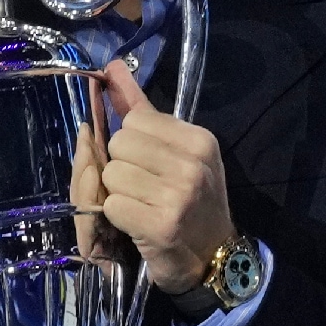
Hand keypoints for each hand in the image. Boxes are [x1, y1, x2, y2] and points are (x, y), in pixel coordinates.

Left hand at [99, 60, 236, 293]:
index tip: (149, 162)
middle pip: (119, 144)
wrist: (214, 259)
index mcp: (198, 139)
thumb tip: (112, 67)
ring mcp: (179, 195)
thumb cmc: (191, 200)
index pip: (134, 119)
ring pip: (111, 174)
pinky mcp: (161, 225)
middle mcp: (192, 164)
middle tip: (143, 187)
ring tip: (141, 205)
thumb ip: (140, 107)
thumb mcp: (177, 150)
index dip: (132, 142)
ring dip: (118, 193)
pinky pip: (112, 204)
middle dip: (121, 166)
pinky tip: (137, 223)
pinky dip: (118, 216)